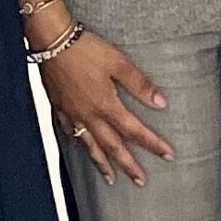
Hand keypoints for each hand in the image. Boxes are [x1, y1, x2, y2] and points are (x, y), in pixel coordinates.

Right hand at [38, 29, 172, 186]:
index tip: (168, 155)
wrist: (52, 40)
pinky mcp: (59, 106)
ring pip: (90, 145)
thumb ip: (139, 84)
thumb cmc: (84, 49)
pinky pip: (69, 132)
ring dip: (102, 163)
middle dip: (128, 165)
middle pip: (112, 146)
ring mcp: (72, 113)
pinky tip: (80, 146)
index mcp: (106, 105)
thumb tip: (160, 103)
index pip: (134, 131)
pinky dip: (77, 142)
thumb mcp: (118, 62)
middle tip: (140, 180)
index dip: (153, 144)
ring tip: (111, 178)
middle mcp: (89, 115)